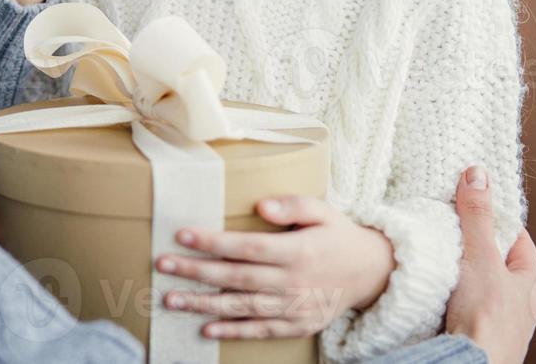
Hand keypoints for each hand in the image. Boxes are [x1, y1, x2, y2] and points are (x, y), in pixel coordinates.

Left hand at [158, 195, 394, 338]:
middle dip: (196, 272)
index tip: (181, 235)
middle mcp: (293, 282)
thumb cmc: (338, 235)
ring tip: (171, 300)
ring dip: (204, 305)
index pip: (247, 247)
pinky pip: (260, 330)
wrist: (372, 274)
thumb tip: (259, 206)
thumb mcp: (323, 211)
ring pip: (242, 307)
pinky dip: (233, 331)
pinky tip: (205, 328)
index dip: (213, 242)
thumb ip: (292, 205)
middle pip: (236, 278)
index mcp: (297, 251)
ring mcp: (295, 308)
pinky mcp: (297, 325)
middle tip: (162, 265)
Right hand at [444, 166, 535, 363]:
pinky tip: (433, 284)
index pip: (516, 238)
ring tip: (435, 253)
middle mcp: (518, 302)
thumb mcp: (481, 257)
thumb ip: (477, 217)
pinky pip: (460, 300)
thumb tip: (477, 175)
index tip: (472, 200)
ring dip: (457, 268)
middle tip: (447, 225)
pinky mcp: (473, 330)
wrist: (470, 363)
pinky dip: (448, 289)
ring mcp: (496, 318)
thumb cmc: (487, 320)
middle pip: (494, 259)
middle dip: (470, 242)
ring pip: (476, 281)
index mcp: (530, 283)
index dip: (494, 217)